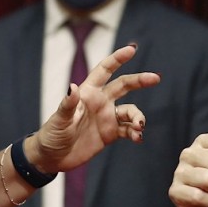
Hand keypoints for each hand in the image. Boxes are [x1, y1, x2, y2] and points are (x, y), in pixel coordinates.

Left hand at [27, 44, 159, 173]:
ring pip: (130, 111)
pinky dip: (136, 133)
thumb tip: (72, 87)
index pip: (105, 70)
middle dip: (140, 80)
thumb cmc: (52, 135)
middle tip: (156, 78)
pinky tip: (138, 138)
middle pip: (124, 85)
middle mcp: (100, 102)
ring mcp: (107, 117)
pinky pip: (129, 130)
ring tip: (139, 127)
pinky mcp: (110, 134)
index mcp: (88, 92)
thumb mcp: (59, 120)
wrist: (53, 157)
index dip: (118, 58)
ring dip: (138, 117)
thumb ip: (68, 104)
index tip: (132, 49)